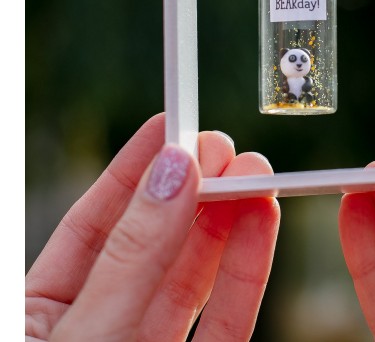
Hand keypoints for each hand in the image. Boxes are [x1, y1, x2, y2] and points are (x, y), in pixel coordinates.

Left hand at [26, 114, 279, 340]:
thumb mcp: (80, 335)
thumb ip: (131, 260)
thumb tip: (173, 173)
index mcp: (43, 317)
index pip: (92, 224)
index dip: (133, 169)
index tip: (170, 124)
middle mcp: (99, 329)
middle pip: (153, 245)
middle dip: (194, 190)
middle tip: (225, 148)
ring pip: (193, 279)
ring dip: (230, 221)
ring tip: (256, 175)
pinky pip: (226, 325)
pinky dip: (247, 272)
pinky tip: (261, 224)